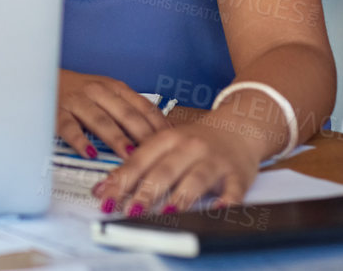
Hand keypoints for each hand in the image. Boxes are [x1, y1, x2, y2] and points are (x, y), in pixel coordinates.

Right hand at [56, 71, 171, 159]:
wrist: (41, 77)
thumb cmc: (80, 93)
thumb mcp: (106, 94)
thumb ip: (129, 110)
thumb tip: (161, 134)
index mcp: (114, 88)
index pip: (143, 106)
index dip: (159, 125)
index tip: (172, 144)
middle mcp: (97, 92)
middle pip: (125, 114)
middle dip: (142, 135)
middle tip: (156, 155)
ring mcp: (76, 101)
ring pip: (101, 121)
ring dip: (117, 139)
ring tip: (129, 156)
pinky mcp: (56, 112)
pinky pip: (70, 128)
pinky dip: (80, 141)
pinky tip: (89, 153)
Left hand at [91, 120, 258, 216]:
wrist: (238, 127)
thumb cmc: (195, 140)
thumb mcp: (164, 145)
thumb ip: (138, 165)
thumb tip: (104, 189)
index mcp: (166, 139)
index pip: (139, 160)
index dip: (121, 180)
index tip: (105, 198)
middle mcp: (189, 147)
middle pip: (165, 170)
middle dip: (146, 192)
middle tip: (129, 210)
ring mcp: (214, 161)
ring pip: (195, 179)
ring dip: (180, 198)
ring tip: (165, 214)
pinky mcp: (237, 175)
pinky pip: (233, 190)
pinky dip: (226, 202)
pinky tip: (217, 211)